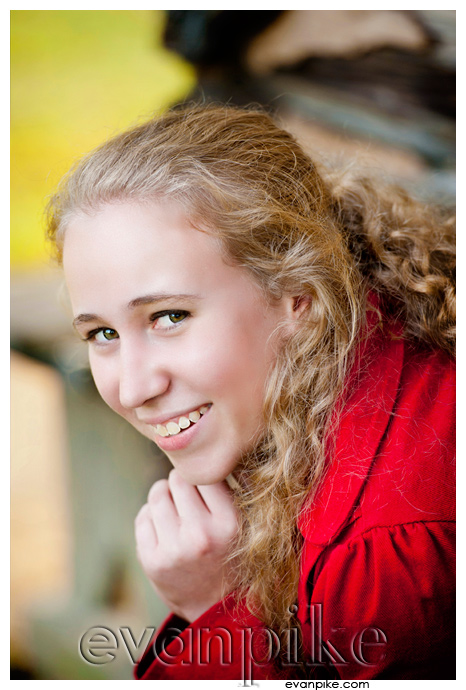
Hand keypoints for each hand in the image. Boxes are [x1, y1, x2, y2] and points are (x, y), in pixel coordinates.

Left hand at [134, 469, 238, 622]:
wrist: (217, 610)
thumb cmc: (231, 554)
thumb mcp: (244, 523)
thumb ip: (236, 487)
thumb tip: (216, 448)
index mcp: (229, 522)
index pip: (203, 473)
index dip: (201, 475)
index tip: (203, 484)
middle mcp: (200, 535)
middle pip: (177, 479)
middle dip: (180, 483)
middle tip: (188, 497)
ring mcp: (173, 549)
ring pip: (157, 494)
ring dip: (164, 495)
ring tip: (175, 509)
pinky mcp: (152, 561)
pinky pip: (143, 515)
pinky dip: (152, 515)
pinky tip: (164, 528)